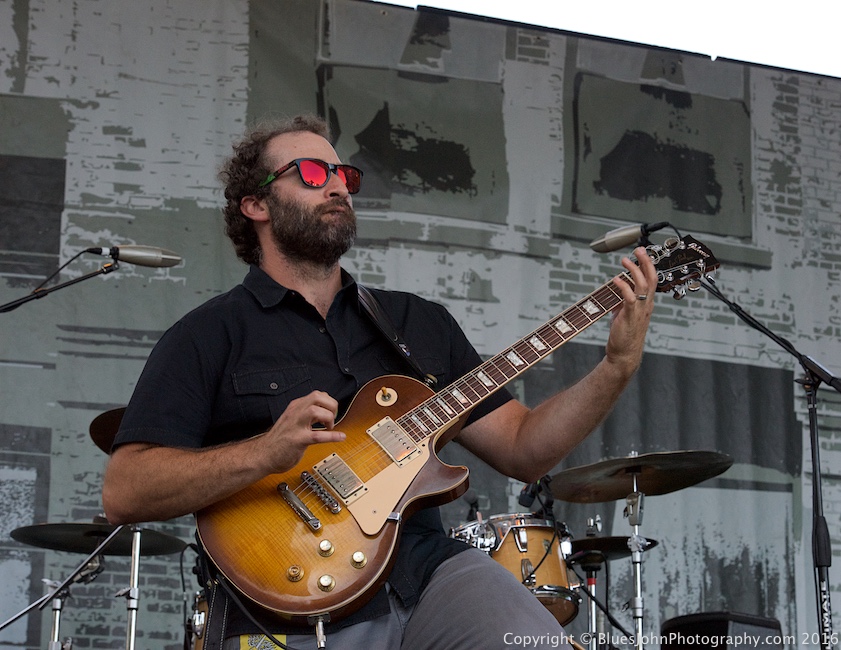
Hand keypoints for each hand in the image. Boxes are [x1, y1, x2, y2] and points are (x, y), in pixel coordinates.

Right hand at [260, 391, 345, 472]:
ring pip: (315, 411)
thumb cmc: (278, 441)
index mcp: (295, 408)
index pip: (317, 395)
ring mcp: (296, 426)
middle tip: (333, 417)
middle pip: (317, 397)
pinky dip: (332, 436)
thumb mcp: (291, 420)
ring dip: (328, 418)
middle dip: (331, 405)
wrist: (263, 455)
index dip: (329, 402)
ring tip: (329, 427)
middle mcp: (295, 413)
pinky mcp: (298, 440)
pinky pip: (318, 435)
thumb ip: (305, 415)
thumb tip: (323, 412)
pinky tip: (340, 437)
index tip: (331, 412)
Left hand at [605, 246, 656, 375]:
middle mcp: (646, 305)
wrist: (624, 354)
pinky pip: (629, 298)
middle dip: (646, 262)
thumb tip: (616, 290)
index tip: (642, 253)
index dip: (648, 266)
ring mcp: (639, 311)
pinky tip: (616, 279)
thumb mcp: (624, 314)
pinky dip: (623, 287)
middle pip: (651, 279)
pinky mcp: (630, 316)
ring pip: (642, 286)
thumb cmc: (624, 335)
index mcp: (646, 304)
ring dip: (633, 271)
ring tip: (625, 260)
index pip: (652, 280)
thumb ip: (622, 301)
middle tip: (639, 249)